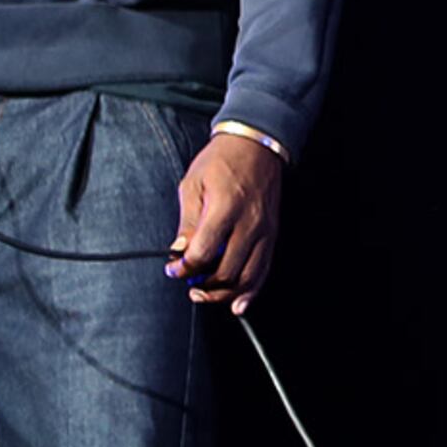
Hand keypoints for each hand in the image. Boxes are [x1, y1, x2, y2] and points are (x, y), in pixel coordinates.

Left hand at [168, 132, 283, 313]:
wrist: (256, 144)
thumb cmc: (223, 160)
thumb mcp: (193, 185)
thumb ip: (187, 221)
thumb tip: (180, 250)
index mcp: (225, 208)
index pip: (202, 252)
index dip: (183, 267)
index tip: (174, 268)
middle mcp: (249, 222)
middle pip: (226, 271)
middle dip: (203, 284)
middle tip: (189, 283)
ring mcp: (265, 230)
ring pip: (248, 277)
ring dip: (225, 293)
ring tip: (207, 293)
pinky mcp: (272, 234)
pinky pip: (264, 269)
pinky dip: (251, 291)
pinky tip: (238, 302)